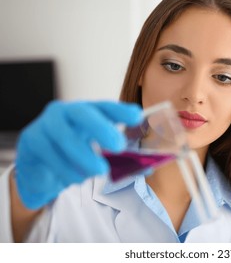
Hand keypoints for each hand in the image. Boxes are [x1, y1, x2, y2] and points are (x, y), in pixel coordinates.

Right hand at [15, 100, 142, 209]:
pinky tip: (74, 178)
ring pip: (65, 139)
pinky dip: (66, 171)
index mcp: (84, 112)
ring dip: (84, 160)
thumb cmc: (71, 155)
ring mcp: (44, 125)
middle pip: (82, 114)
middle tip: (118, 146)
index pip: (104, 107)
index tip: (137, 116)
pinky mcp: (30, 142)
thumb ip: (117, 157)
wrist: (37, 167)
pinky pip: (50, 157)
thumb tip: (146, 169)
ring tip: (96, 172)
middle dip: (102, 128)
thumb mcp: (94, 151)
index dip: (121, 111)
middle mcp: (64, 113)